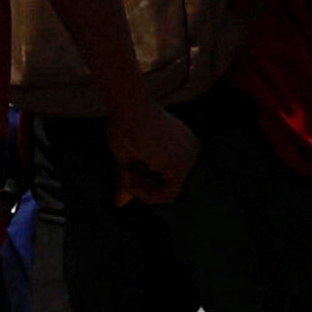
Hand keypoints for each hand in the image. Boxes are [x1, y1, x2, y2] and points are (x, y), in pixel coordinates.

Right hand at [106, 92, 195, 209]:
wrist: (129, 107)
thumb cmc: (125, 124)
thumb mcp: (126, 158)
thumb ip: (129, 181)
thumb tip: (119, 204)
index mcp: (183, 142)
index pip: (166, 173)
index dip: (143, 178)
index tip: (126, 169)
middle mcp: (191, 149)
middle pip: (167, 183)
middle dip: (142, 183)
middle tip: (125, 169)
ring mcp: (189, 158)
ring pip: (166, 192)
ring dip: (140, 188)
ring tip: (126, 169)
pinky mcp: (181, 167)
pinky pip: (167, 195)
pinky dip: (147, 195)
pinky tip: (133, 180)